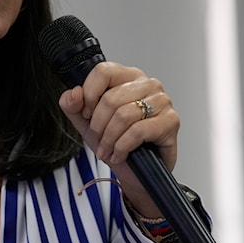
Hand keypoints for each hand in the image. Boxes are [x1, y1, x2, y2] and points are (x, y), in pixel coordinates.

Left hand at [58, 61, 179, 215]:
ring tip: (107, 150)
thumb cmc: (115, 141)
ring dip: (109, 139)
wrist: (134, 170)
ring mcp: (162, 101)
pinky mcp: (171, 121)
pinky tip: (119, 154)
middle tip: (98, 139)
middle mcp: (147, 84)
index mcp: (127, 77)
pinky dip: (122, 147)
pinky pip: (138, 131)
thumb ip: (72, 105)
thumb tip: (74, 94)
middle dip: (98, 125)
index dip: (89, 95)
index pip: (103, 71)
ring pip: (124, 115)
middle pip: (111, 98)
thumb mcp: (85, 122)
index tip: (87, 114)